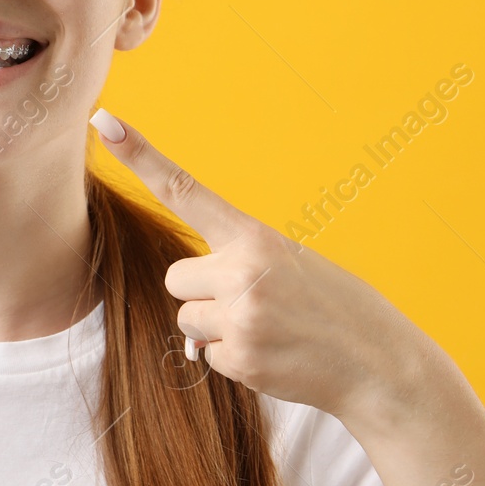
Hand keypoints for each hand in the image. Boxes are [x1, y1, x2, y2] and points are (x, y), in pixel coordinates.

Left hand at [91, 110, 436, 426]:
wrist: (379, 363)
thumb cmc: (332, 307)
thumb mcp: (291, 264)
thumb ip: (235, 268)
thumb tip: (189, 312)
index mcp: (255, 236)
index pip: (184, 189)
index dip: (141, 157)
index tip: (105, 122)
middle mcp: (242, 271)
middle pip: (176, 278)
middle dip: (202, 293)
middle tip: (255, 302)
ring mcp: (240, 317)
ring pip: (186, 320)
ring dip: (216, 329)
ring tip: (269, 330)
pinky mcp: (241, 359)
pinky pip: (207, 356)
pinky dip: (234, 359)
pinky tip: (274, 355)